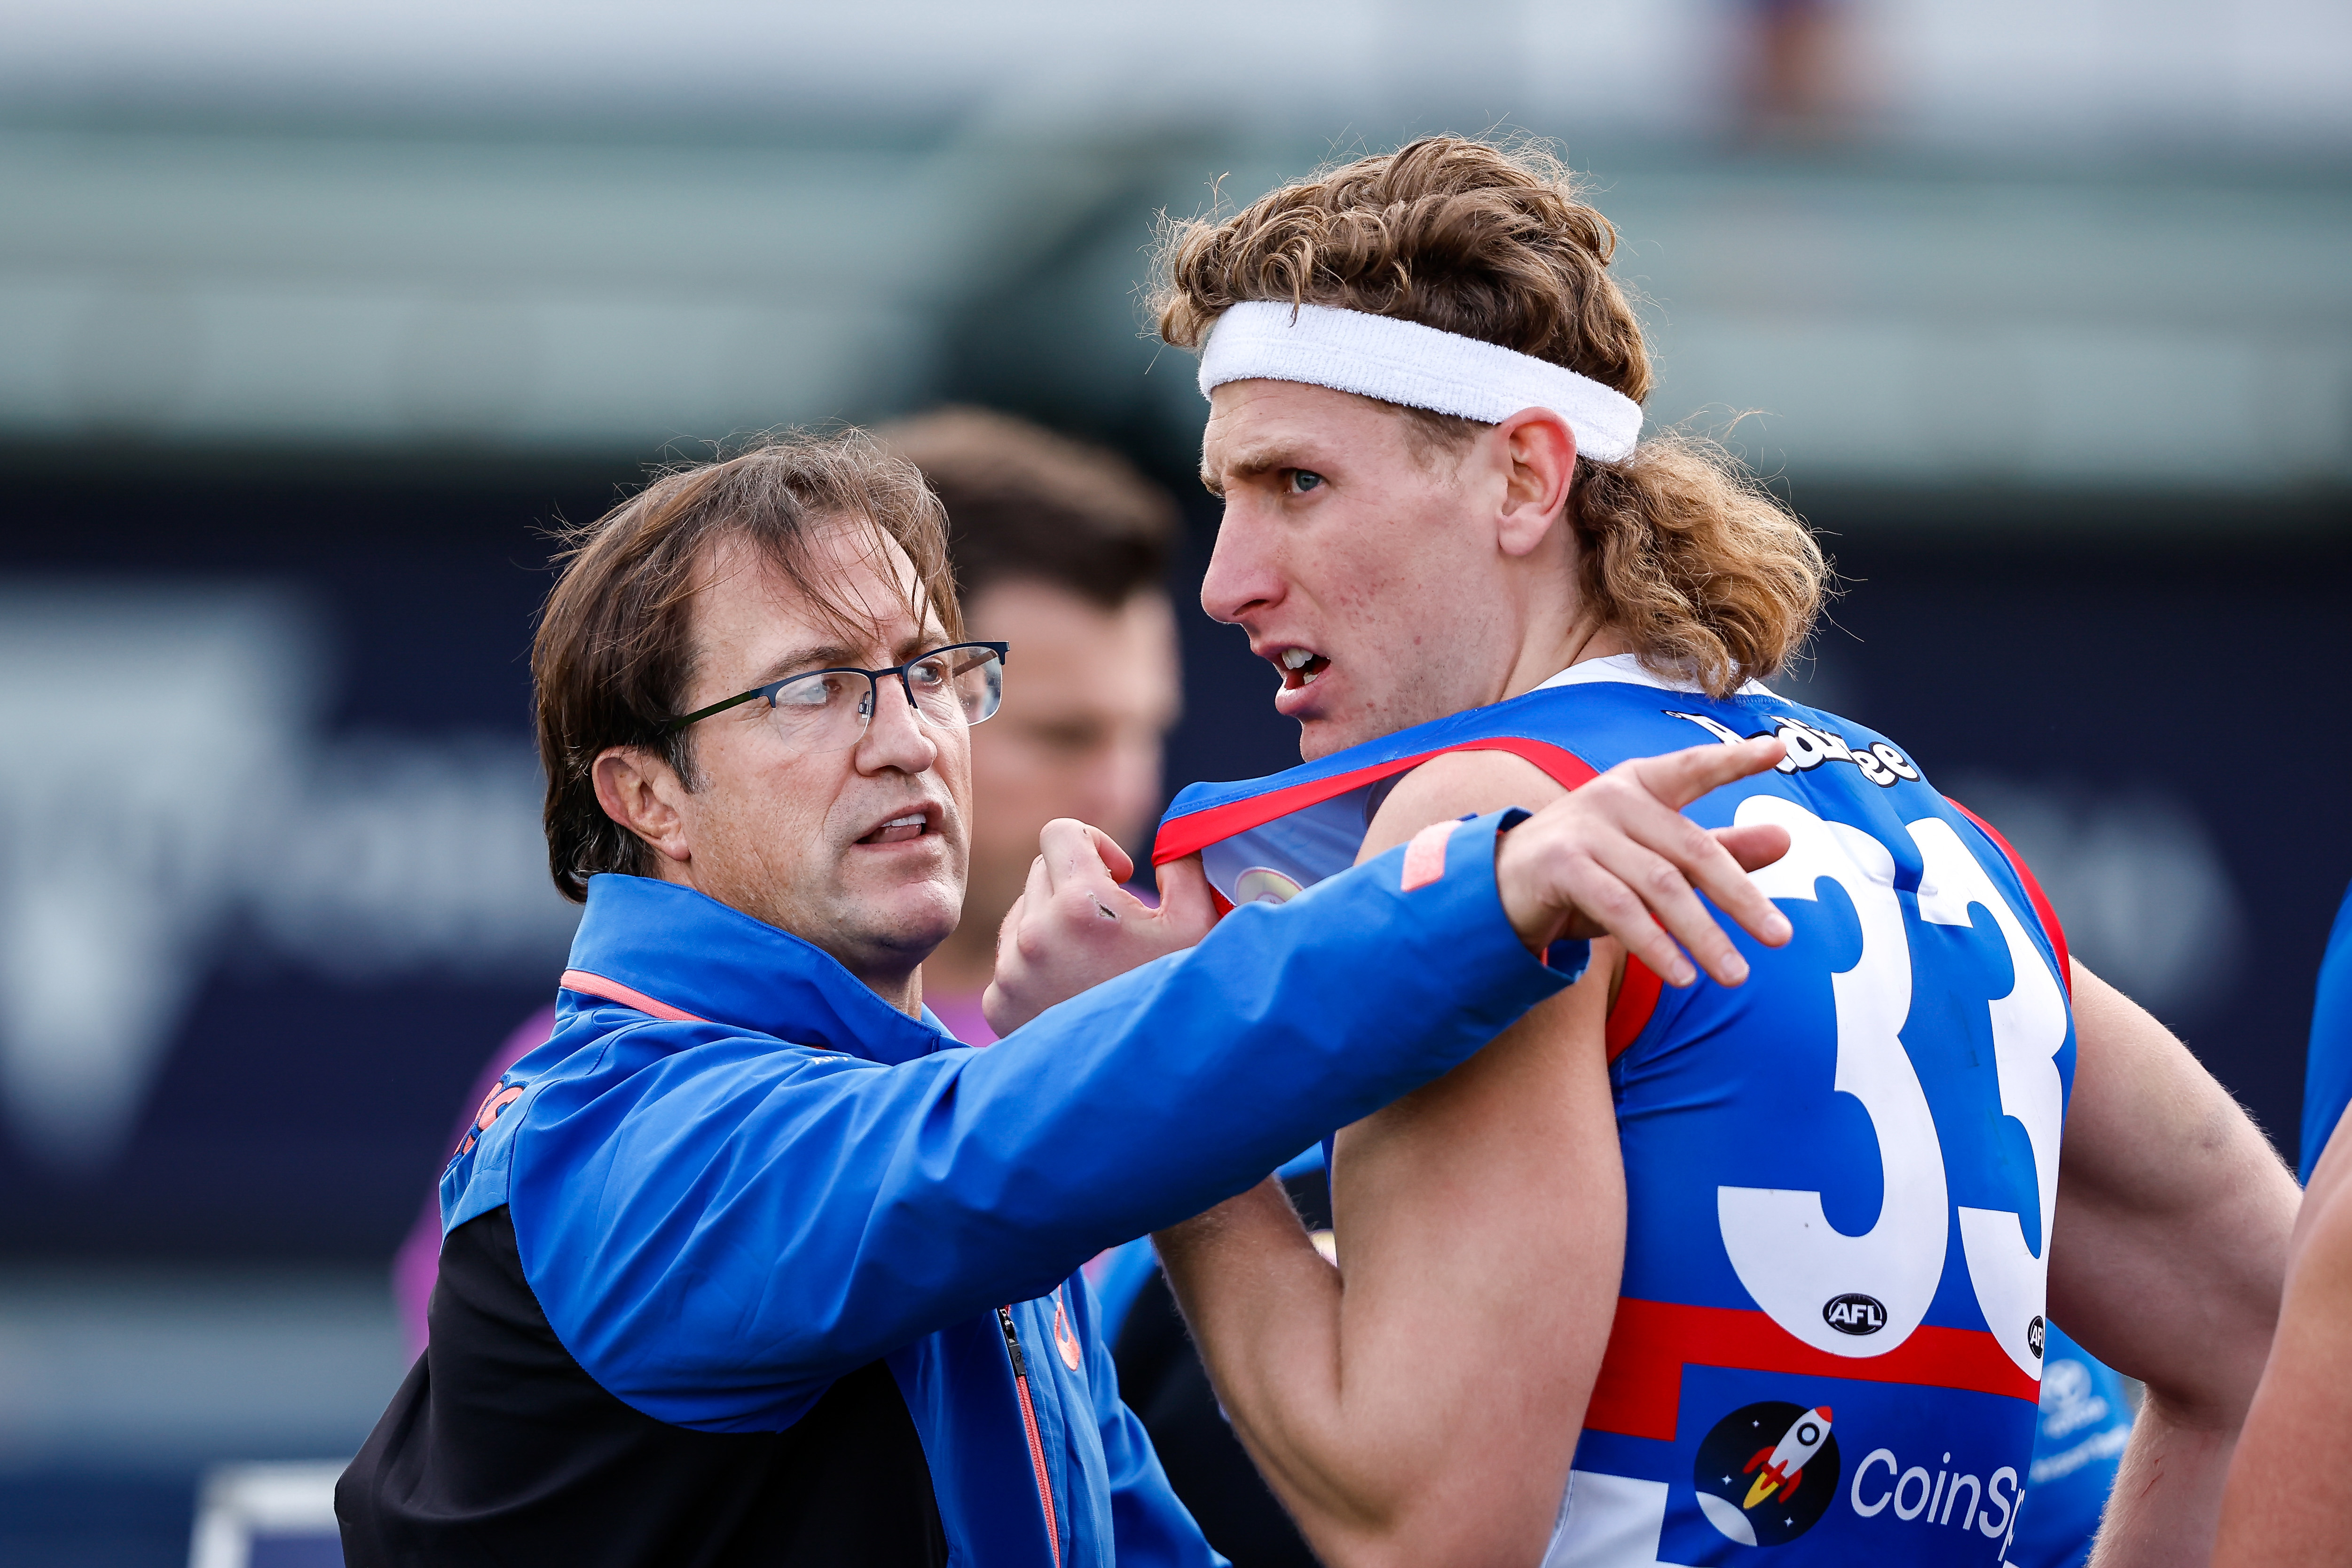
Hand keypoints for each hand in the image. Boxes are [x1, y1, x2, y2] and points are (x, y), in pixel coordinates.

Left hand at [982, 819, 1218, 1034]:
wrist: (1150, 1082)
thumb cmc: (1180, 998)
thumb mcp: (1198, 924)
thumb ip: (1183, 865)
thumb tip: (1169, 838)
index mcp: (1080, 905)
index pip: (1059, 832)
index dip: (1094, 843)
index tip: (1118, 876)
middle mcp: (1033, 935)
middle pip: (1041, 871)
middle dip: (1076, 885)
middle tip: (1114, 925)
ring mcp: (1011, 973)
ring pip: (1022, 913)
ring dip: (1053, 922)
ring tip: (1094, 961)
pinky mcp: (998, 1005)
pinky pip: (1009, 958)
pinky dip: (1037, 964)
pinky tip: (1073, 989)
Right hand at [1494, 736, 1794, 986]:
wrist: (1498, 886)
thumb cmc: (1588, 868)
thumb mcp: (1653, 856)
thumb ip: (1718, 848)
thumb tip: (1785, 839)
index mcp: (1639, 784)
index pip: (1693, 768)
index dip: (1733, 760)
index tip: (1777, 750)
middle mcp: (1613, 798)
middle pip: (1691, 849)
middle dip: (1739, 897)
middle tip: (1781, 937)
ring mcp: (1584, 829)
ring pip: (1660, 886)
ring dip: (1702, 935)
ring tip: (1735, 975)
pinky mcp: (1561, 866)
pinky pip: (1619, 910)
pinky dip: (1654, 946)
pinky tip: (1682, 975)